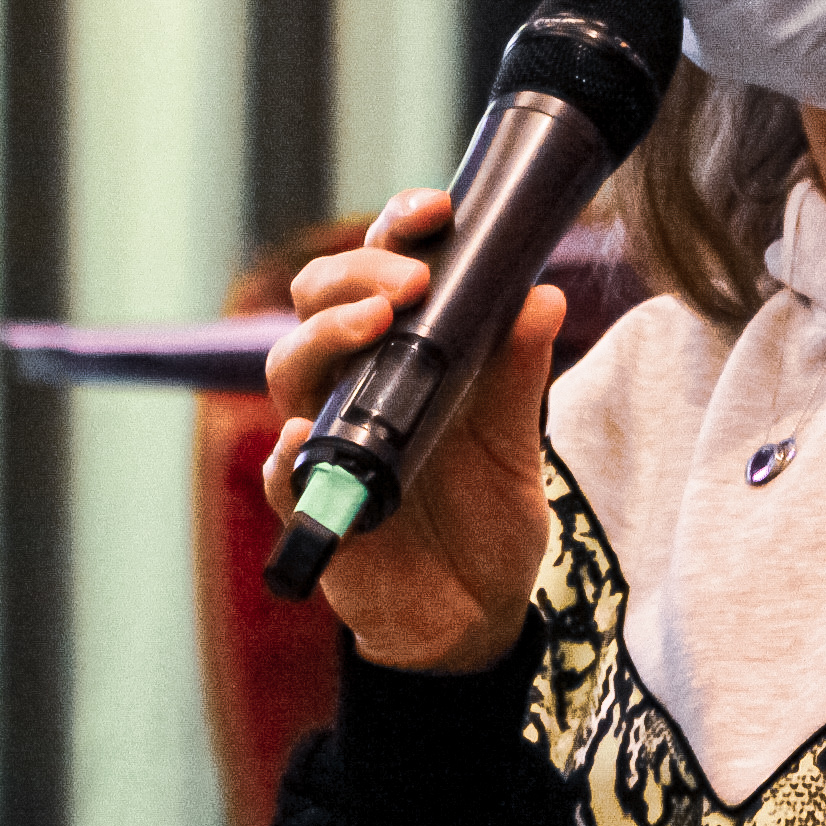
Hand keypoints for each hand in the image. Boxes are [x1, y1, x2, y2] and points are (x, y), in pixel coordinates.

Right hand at [261, 188, 564, 674]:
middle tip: (411, 280)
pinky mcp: (315, 508)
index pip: (378, 269)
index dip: (394, 230)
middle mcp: (354, 385)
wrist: (477, 616)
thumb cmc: (486, 516)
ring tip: (373, 323)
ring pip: (288, 369)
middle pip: (317, 301)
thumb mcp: (516, 441)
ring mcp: (327, 442)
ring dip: (324, 336)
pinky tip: (306, 434)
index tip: (435, 209)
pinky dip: (287, 450)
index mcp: (403, 352)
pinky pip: (282, 473)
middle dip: (356, 272)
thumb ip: (520, 372)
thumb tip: (543, 295)